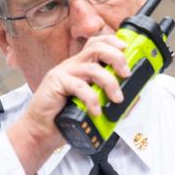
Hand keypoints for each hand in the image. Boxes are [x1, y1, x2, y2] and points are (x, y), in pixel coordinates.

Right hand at [7, 35, 129, 174]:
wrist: (41, 131)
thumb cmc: (64, 118)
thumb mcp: (92, 105)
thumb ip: (108, 99)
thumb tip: (133, 99)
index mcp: (80, 66)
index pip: (97, 43)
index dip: (113, 42)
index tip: (127, 50)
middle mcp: (72, 66)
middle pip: (96, 47)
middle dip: (116, 57)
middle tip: (126, 74)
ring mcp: (63, 73)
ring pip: (92, 67)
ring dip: (109, 82)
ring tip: (117, 99)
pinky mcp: (56, 83)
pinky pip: (79, 87)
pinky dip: (92, 99)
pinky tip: (96, 111)